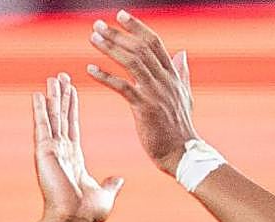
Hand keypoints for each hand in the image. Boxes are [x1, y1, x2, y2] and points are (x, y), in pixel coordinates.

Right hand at [33, 73, 123, 221]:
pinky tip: (37, 94)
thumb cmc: (85, 214)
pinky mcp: (45, 152)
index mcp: (73, 159)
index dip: (73, 107)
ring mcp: (51, 151)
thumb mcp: (104, 195)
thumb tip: (118, 179)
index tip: (72, 90)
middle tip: (61, 76)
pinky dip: (40, 110)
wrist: (72, 220)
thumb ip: (111, 184)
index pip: (72, 126)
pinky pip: (43, 126)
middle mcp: (61, 152)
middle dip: (62, 96)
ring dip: (52, 97)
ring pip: (53, 117)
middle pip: (61, 117)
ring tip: (53, 78)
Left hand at [87, 10, 197, 175]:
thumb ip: (181, 73)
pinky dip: (105, 76)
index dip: (137, 27)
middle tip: (98, 25)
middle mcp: (164, 79)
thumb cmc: (179, 128)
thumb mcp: (184, 96)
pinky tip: (90, 69)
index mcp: (172, 75)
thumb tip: (181, 54)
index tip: (121, 15)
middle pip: (139, 48)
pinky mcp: (145, 107)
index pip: (154, 43)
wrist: (182, 153)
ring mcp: (155, 92)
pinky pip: (122, 86)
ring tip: (93, 38)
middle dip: (118, 34)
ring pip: (131, 62)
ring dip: (110, 48)